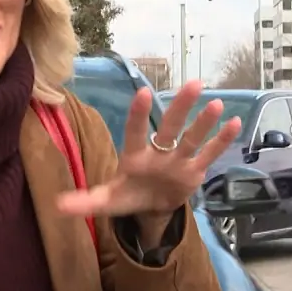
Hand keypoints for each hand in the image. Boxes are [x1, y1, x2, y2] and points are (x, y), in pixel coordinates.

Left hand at [57, 80, 240, 223]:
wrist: (153, 206)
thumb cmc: (128, 194)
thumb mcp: (106, 201)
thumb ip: (84, 202)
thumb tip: (57, 206)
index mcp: (135, 156)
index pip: (135, 132)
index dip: (138, 114)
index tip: (142, 93)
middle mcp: (159, 152)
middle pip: (170, 127)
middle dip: (180, 107)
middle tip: (193, 84)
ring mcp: (179, 160)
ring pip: (192, 138)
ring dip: (204, 122)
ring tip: (216, 103)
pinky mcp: (195, 170)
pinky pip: (209, 154)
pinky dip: (222, 141)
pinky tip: (235, 122)